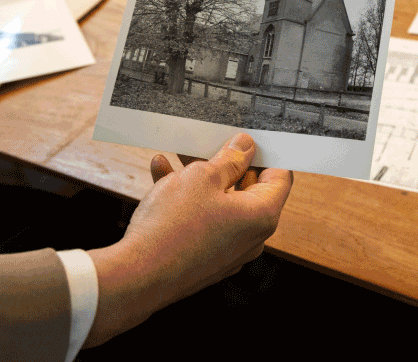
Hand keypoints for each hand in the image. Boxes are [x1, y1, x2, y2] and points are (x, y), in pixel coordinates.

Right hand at [83, 133, 292, 346]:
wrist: (137, 276)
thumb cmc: (173, 228)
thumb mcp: (202, 177)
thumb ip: (229, 159)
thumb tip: (245, 147)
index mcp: (262, 216)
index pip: (280, 177)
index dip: (266, 154)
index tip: (247, 141)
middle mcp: (251, 237)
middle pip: (248, 190)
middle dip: (226, 164)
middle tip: (208, 144)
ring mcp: (228, 251)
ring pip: (221, 204)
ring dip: (200, 179)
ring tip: (176, 157)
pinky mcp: (205, 259)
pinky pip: (204, 222)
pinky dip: (188, 201)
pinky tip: (162, 176)